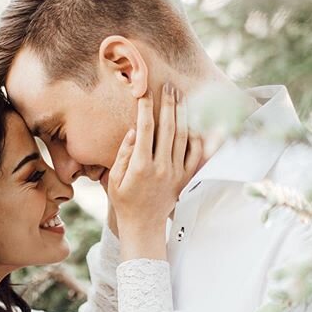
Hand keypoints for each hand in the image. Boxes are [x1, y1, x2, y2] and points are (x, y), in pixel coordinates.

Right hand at [107, 84, 202, 260]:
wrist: (143, 226)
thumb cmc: (124, 201)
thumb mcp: (114, 179)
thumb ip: (124, 154)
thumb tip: (134, 131)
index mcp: (141, 166)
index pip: (145, 129)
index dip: (145, 108)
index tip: (144, 92)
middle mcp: (161, 167)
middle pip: (168, 128)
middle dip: (168, 104)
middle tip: (169, 86)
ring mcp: (176, 173)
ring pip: (183, 137)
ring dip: (183, 114)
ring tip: (180, 97)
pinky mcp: (186, 178)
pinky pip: (195, 154)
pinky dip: (196, 136)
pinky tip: (193, 121)